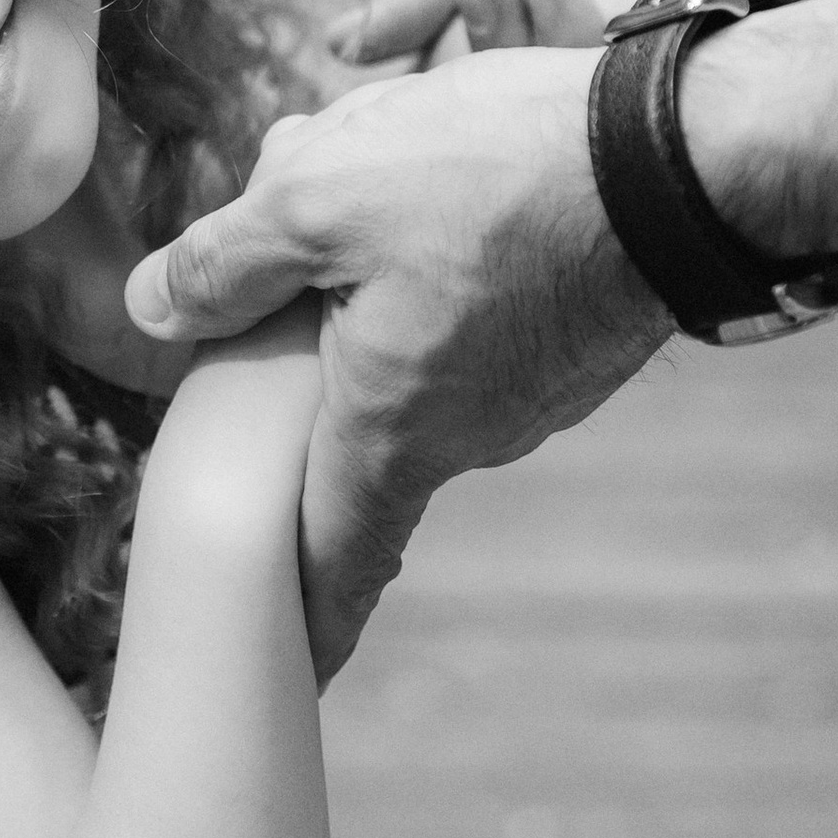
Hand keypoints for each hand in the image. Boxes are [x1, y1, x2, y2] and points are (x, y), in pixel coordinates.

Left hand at [128, 53, 669, 675]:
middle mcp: (467, 433)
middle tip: (288, 238)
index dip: (297, 627)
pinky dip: (438, 257)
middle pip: (352, 417)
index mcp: (391, 425)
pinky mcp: (570, 341)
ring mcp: (530, 391)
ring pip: (412, 348)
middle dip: (305, 348)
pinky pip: (472, 316)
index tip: (276, 683)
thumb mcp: (320, 196)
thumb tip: (150, 310)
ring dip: (376, 274)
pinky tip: (444, 175)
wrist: (687, 155)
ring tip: (370, 169)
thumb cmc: (500, 176)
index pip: (329, 561)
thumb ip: (225, 261)